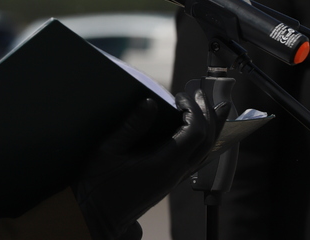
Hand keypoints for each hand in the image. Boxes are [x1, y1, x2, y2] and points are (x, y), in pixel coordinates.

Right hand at [74, 89, 229, 239]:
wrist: (96, 216)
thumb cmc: (97, 183)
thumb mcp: (107, 150)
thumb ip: (131, 126)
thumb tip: (149, 103)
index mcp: (163, 164)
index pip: (194, 132)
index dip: (192, 110)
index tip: (179, 95)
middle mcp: (175, 174)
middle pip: (207, 142)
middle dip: (209, 114)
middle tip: (200, 93)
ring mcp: (174, 180)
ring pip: (205, 153)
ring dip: (211, 128)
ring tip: (212, 108)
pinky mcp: (169, 183)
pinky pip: (196, 160)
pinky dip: (203, 142)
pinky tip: (198, 134)